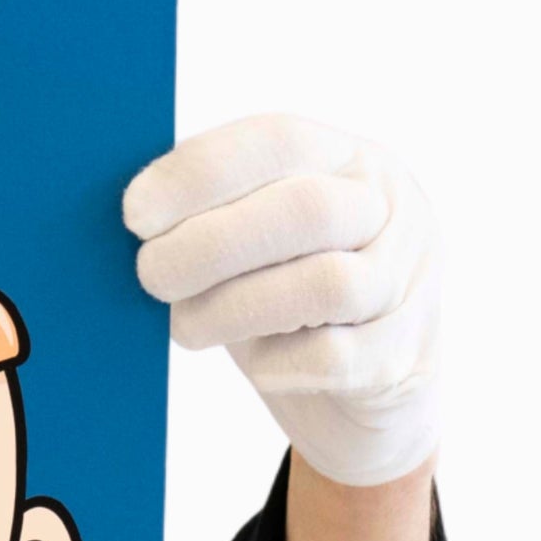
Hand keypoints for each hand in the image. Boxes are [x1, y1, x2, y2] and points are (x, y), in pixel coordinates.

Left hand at [122, 113, 439, 486]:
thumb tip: (132, 216)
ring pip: (325, 285)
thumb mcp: (254, 244)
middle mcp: (391, 208)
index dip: (200, 173)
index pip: (280, 140)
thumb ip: (214, 216)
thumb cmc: (282, 305)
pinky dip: (279, 363)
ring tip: (187, 328)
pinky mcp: (404, 358)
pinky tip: (258, 365)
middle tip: (151, 276)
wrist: (359, 400)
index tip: (135, 214)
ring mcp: (408, 282)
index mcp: (347, 159)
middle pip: (305, 210)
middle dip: (209, 245)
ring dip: (233, 308)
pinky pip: (334, 358)